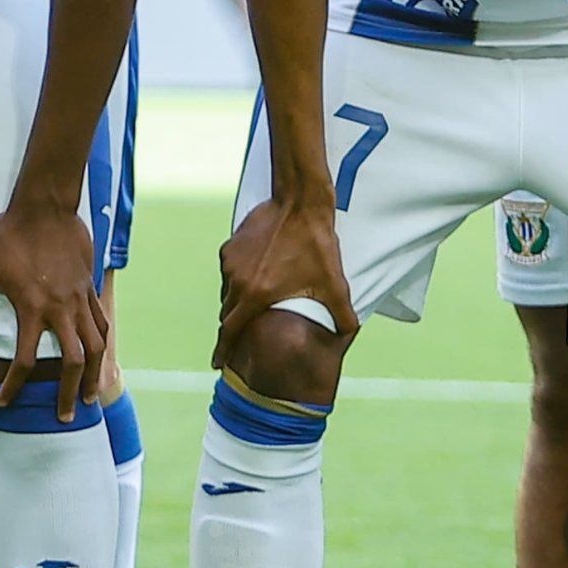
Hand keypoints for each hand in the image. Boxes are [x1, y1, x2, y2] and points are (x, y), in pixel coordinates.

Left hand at [0, 193, 106, 423]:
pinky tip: (98, 358)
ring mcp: (80, 300)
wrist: (46, 206)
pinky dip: (102, 343)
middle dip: (67, 393)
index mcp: (32, 308)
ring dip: (93, 375)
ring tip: (87, 396)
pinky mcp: (90, 288)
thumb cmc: (9, 234)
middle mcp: (60, 310)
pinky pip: (101, 323)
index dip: (14, 386)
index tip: (4, 401)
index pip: (24, 360)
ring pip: (96, 347)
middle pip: (72, 363)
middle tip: (63, 415)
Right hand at [214, 195, 353, 372]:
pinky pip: (230, 271)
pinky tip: (260, 272)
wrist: (299, 203)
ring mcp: (230, 262)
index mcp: (256, 295)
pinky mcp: (231, 246)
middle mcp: (237, 280)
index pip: (231, 330)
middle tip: (245, 334)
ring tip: (258, 300)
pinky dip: (240, 278)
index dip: (223, 350)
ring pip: (228, 291)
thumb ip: (341, 314)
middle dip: (234, 326)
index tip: (218, 364)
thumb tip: (350, 334)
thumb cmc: (316, 245)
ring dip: (239, 300)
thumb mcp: (333, 284)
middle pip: (228, 313)